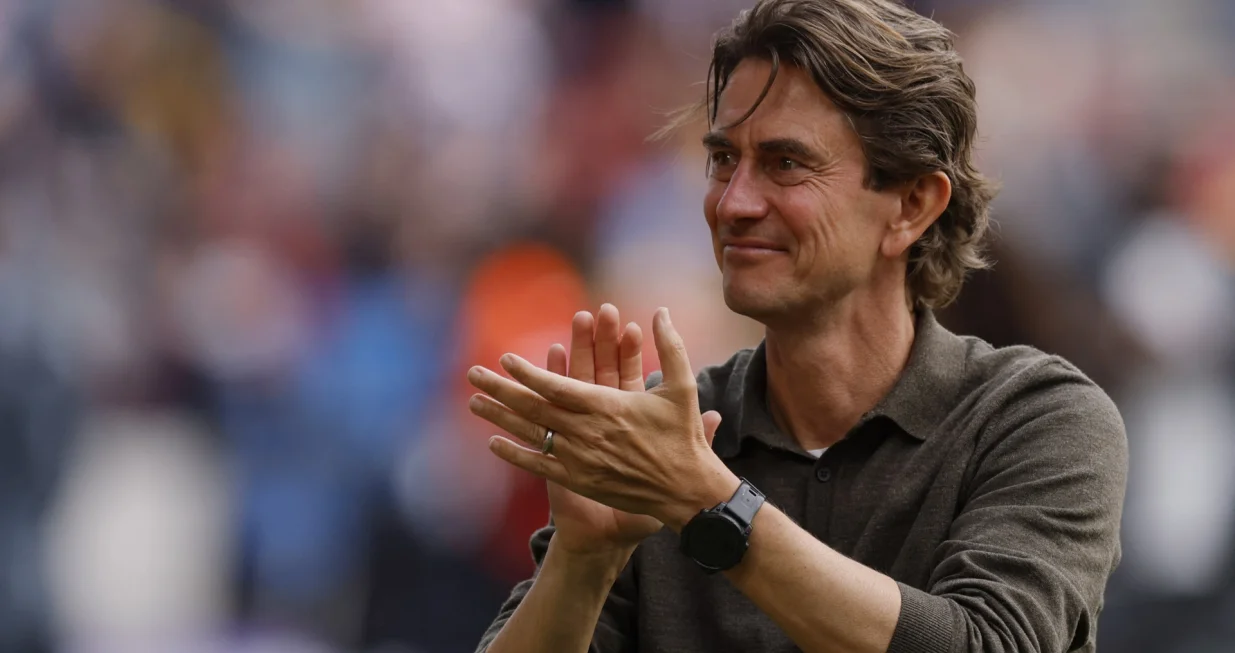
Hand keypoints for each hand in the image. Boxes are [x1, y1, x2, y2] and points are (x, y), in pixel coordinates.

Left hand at [467, 307, 736, 533]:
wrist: (687, 492)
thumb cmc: (685, 437)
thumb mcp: (683, 387)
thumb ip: (670, 347)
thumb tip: (662, 311)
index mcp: (608, 407)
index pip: (558, 386)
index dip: (529, 372)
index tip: (506, 358)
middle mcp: (587, 432)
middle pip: (534, 408)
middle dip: (501, 389)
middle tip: (473, 374)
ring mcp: (580, 459)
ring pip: (532, 434)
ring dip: (501, 417)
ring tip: (473, 403)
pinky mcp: (580, 480)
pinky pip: (540, 466)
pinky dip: (516, 454)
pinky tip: (494, 443)